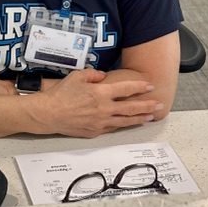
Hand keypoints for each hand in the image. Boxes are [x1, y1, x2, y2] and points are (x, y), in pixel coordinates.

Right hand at [23, 68, 162, 137]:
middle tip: (159, 104)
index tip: (149, 86)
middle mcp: (104, 109)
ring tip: (150, 117)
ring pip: (125, 121)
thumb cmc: (61, 94)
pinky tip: (129, 124)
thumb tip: (103, 76)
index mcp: (101, 93)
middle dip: (147, 106)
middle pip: (131, 108)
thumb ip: (93, 74)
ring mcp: (100, 122)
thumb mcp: (77, 76)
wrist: (48, 114)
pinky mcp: (95, 132)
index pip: (126, 89)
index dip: (139, 87)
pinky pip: (112, 128)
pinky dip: (123, 126)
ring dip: (139, 118)